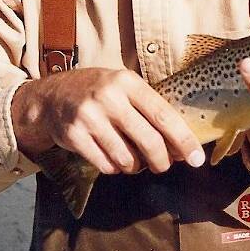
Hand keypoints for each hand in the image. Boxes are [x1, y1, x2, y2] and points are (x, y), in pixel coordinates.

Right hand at [11, 67, 205, 174]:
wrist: (52, 96)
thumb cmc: (98, 92)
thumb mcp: (123, 87)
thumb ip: (149, 108)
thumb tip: (180, 144)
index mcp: (127, 82)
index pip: (163, 115)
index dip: (183, 140)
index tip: (197, 159)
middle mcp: (109, 97)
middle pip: (149, 141)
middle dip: (162, 161)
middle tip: (163, 166)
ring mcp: (90, 117)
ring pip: (127, 158)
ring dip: (134, 166)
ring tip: (131, 158)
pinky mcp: (74, 136)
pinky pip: (106, 165)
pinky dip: (113, 167)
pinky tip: (111, 157)